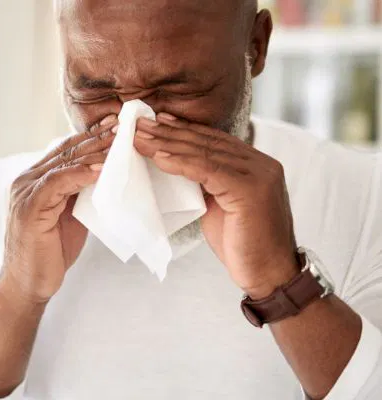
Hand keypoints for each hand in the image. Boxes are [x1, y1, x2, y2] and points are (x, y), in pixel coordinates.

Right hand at [1, 115, 116, 303]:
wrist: (27, 284)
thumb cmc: (49, 253)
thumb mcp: (70, 216)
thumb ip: (80, 194)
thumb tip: (107, 176)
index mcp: (35, 179)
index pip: (66, 149)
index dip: (91, 136)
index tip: (116, 125)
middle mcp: (26, 180)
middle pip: (66, 151)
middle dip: (97, 138)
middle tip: (123, 126)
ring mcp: (25, 192)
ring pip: (63, 163)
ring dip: (94, 152)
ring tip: (118, 143)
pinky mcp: (29, 207)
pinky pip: (57, 183)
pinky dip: (80, 174)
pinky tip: (100, 170)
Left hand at [133, 114, 299, 297]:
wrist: (270, 276)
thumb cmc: (244, 245)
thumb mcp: (221, 206)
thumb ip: (207, 184)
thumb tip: (177, 168)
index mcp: (256, 165)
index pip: (213, 140)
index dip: (183, 130)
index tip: (156, 121)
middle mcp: (261, 164)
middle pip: (207, 142)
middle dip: (169, 132)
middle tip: (138, 123)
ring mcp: (259, 175)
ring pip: (204, 152)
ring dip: (168, 143)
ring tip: (139, 138)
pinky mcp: (250, 190)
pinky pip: (207, 170)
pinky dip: (180, 162)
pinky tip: (158, 157)